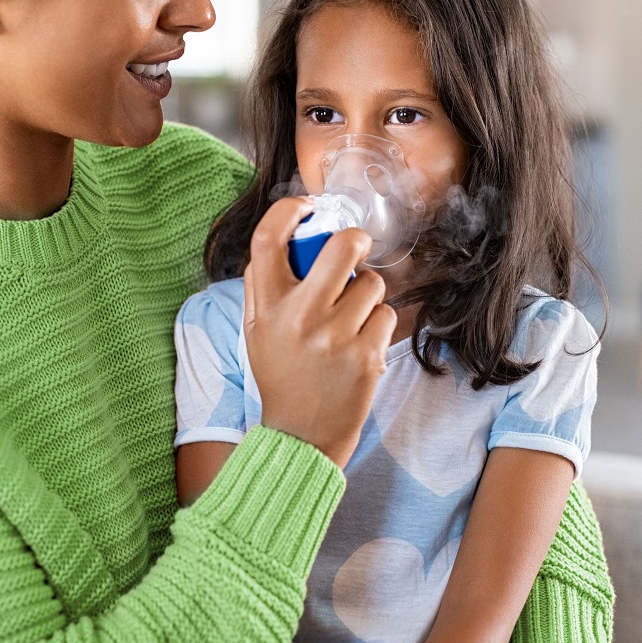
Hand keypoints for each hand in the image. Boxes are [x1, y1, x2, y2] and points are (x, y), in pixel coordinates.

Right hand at [243, 196, 395, 467]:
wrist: (302, 435)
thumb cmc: (281, 373)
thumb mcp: (256, 330)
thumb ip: (263, 285)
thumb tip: (288, 234)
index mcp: (266, 307)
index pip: (268, 239)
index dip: (289, 210)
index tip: (306, 207)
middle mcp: (300, 318)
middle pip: (341, 246)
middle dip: (354, 240)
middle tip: (353, 247)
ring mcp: (336, 337)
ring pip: (372, 282)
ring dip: (366, 292)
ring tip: (350, 317)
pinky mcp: (366, 356)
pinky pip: (385, 314)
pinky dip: (376, 323)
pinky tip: (360, 343)